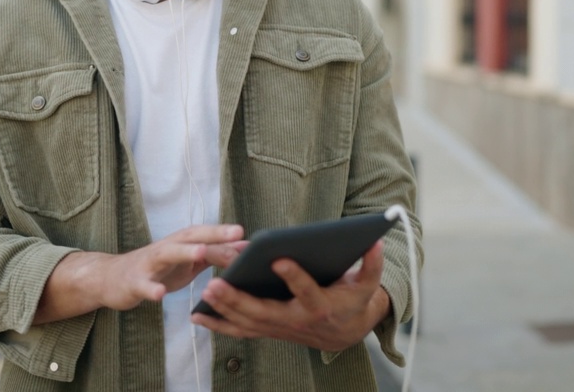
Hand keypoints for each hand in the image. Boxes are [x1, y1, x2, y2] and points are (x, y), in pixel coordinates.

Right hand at [97, 224, 245, 310]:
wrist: (112, 278)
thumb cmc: (156, 270)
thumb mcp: (186, 262)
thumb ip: (211, 254)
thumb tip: (242, 246)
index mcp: (179, 244)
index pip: (205, 234)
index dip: (225, 233)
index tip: (247, 234)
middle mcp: (165, 248)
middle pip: (190, 237)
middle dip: (213, 234)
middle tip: (235, 233)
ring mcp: (148, 264)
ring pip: (167, 254)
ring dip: (185, 252)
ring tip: (203, 252)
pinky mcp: (134, 282)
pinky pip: (143, 285)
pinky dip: (151, 288)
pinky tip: (160, 294)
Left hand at [190, 240, 391, 351]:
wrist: (345, 332)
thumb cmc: (353, 301)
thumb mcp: (368, 283)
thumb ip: (371, 263)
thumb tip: (376, 240)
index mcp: (321, 305)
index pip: (307, 292)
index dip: (295, 277)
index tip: (279, 259)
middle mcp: (297, 321)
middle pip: (265, 312)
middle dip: (239, 299)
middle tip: (217, 282)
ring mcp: (280, 328)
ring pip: (248, 323)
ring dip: (224, 309)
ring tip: (205, 291)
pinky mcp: (268, 330)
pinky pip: (240, 331)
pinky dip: (219, 325)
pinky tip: (197, 316)